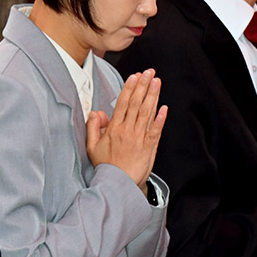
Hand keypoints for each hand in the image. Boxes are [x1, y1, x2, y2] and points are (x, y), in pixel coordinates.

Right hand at [86, 71, 166, 191]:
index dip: (129, 88)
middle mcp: (127, 130)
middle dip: (143, 86)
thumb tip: (96, 112)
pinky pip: (155, 130)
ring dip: (152, 96)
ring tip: (156, 82)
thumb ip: (93, 127)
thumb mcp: (92, 146)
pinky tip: (164, 108)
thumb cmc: (106, 166)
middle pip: (136, 103)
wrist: (117, 184)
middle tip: (149, 72)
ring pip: (146, 113)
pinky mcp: (149, 147)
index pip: (122, 103)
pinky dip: (160, 119)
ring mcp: (139, 138)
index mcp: (113, 129)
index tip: (134, 76)